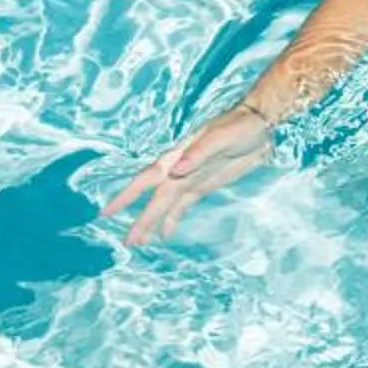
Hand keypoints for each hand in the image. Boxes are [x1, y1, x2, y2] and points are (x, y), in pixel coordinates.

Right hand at [104, 101, 274, 245]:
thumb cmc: (239, 125)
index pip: (146, 179)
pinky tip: (165, 233)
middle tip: (127, 242)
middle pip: (155, 200)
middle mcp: (179, 170)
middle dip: (141, 220)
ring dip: (153, 222)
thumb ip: (199, 153)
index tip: (108, 211)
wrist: (260, 125)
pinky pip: (183, 206)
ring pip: (166, 205)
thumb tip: (177, 169)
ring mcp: (191, 178)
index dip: (127, 196)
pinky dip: (172, 219)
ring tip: (140, 242)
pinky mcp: (203, 185)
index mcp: (177, 157)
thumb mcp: (221, 137)